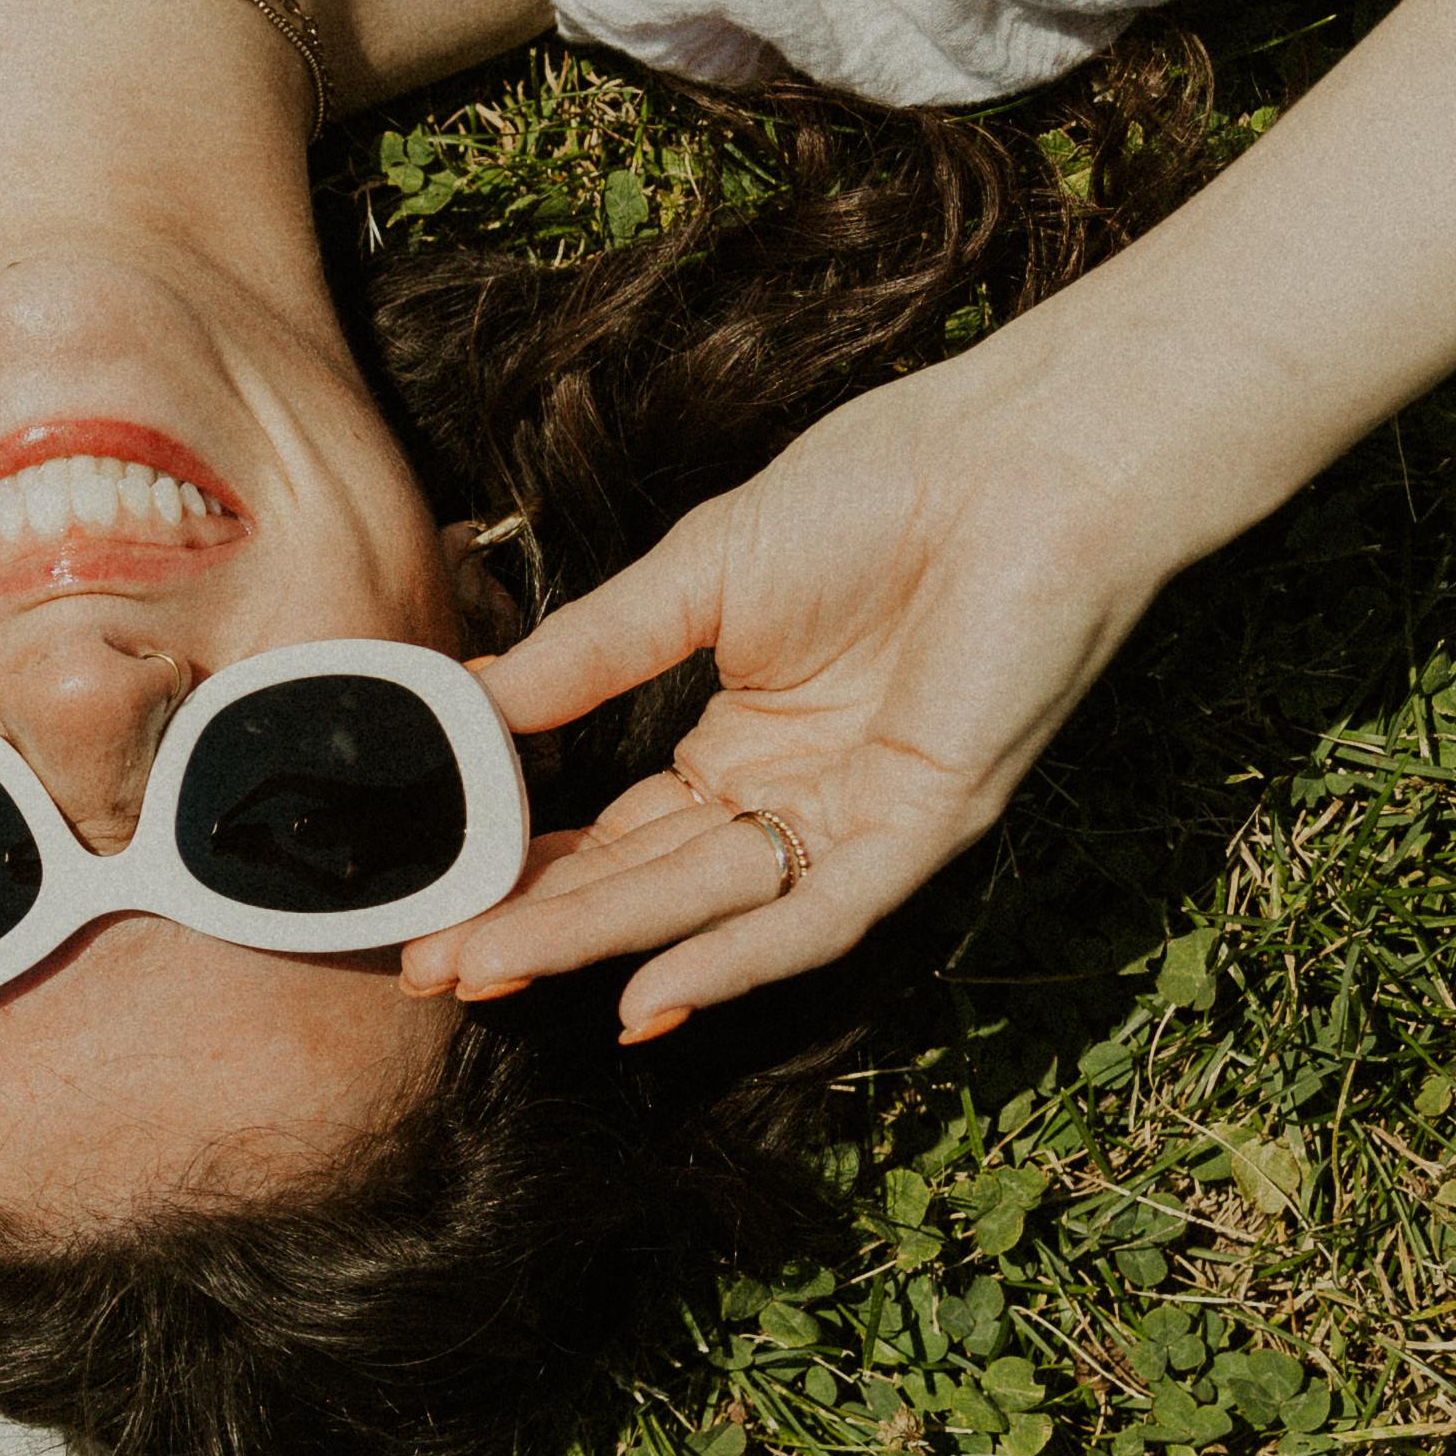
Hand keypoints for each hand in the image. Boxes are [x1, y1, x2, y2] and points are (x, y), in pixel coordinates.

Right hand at [399, 344, 1203, 1040]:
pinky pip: (818, 916)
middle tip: (431, 963)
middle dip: (536, 927)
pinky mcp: (920, 827)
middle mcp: (791, 798)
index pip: (617, 833)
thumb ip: (587, 653)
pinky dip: (735, 958)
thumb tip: (467, 701)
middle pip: (645, 885)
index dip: (525, 872)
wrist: (1025, 457)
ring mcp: (853, 820)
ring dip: (598, 946)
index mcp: (742, 740)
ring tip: (486, 969)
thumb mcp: (696, 573)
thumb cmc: (882, 492)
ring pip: (708, 907)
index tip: (432, 903)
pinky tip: (646, 997)